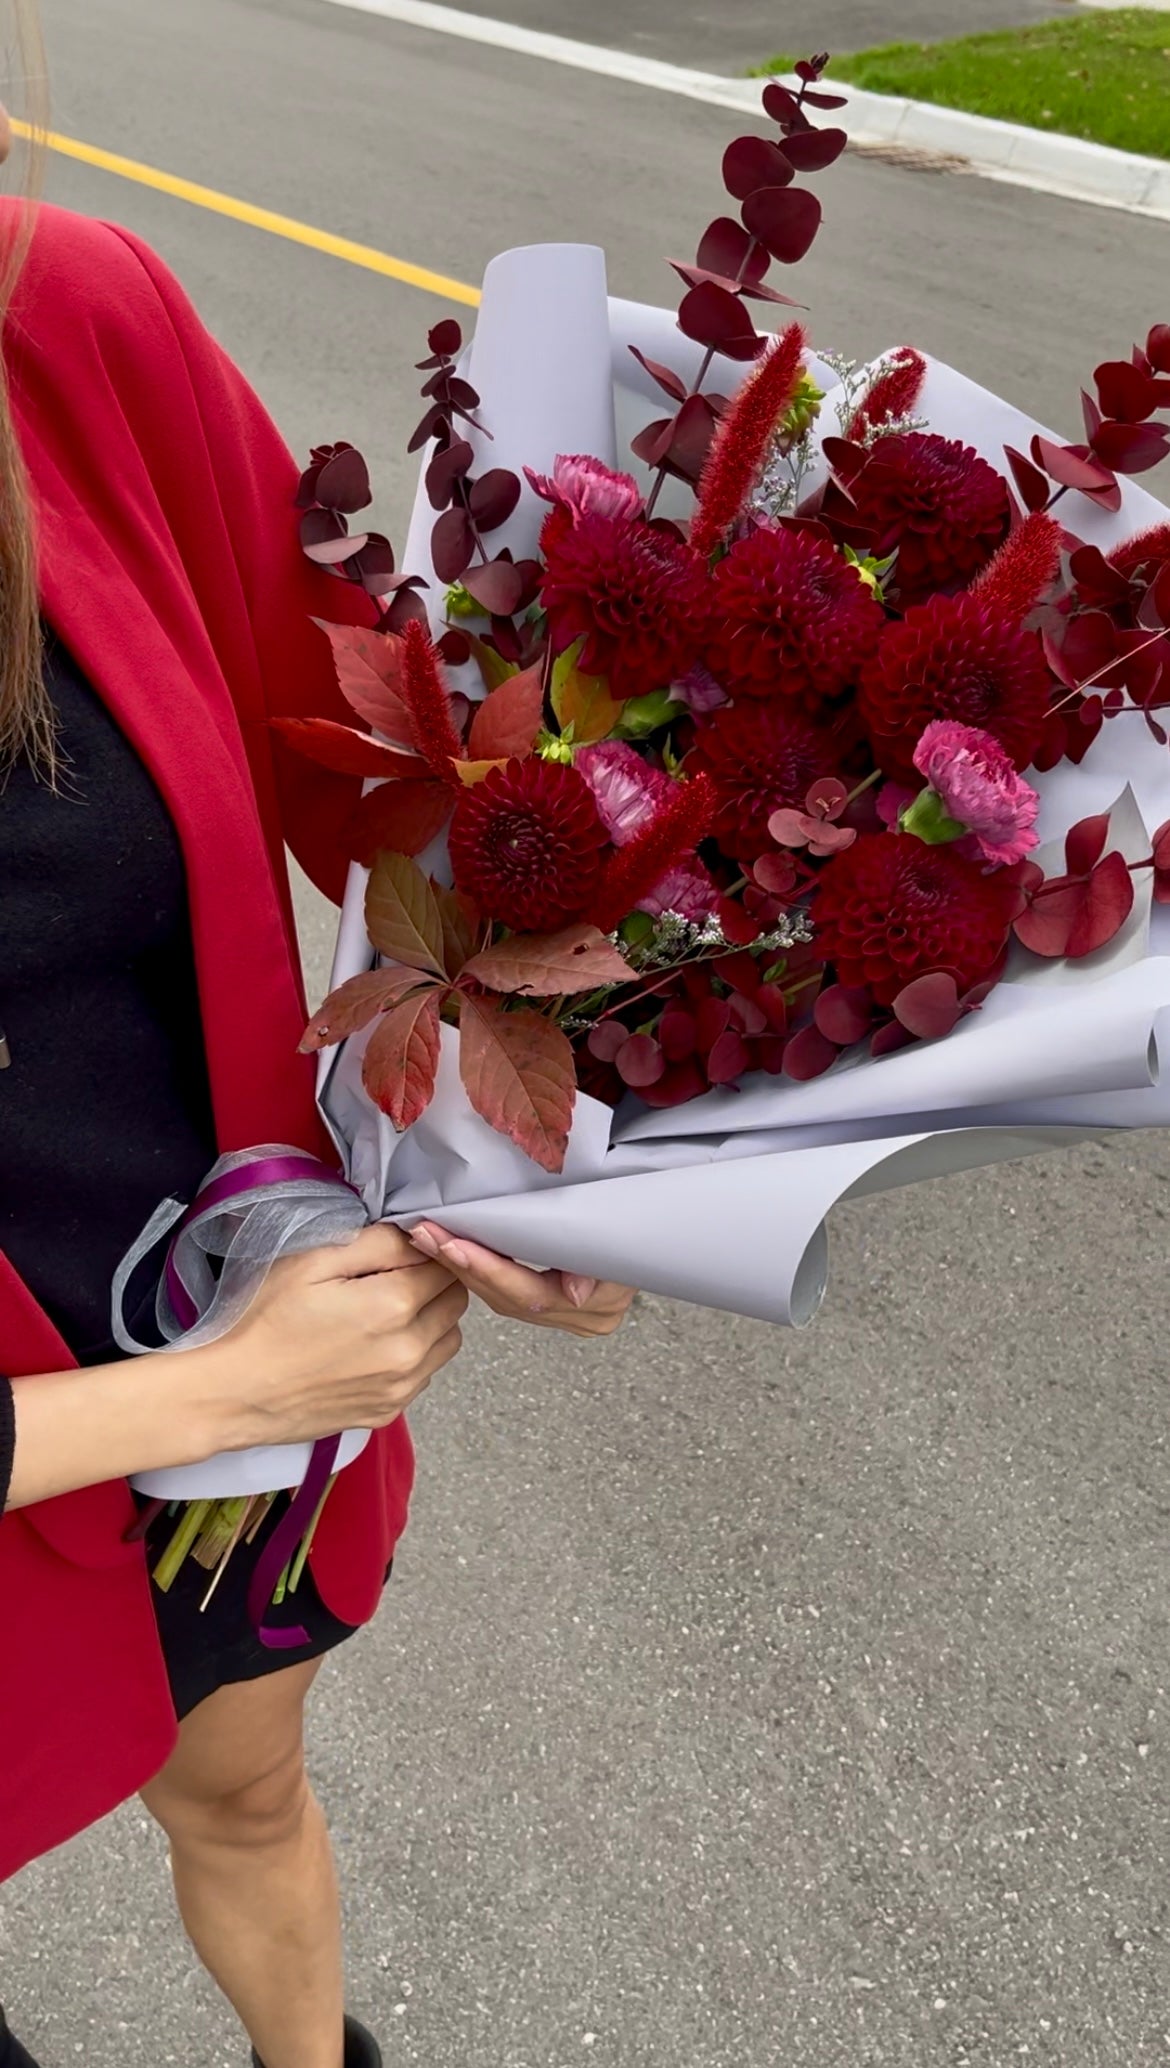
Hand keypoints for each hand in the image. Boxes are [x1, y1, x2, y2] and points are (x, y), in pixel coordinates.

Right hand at [190, 1224, 467, 1453]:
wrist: (234, 1393)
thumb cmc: (264, 1321)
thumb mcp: (312, 1261)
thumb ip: (376, 1243)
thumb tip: (416, 1236)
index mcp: (393, 1305)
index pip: (445, 1265)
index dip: (425, 1251)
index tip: (399, 1249)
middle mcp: (409, 1350)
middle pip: (454, 1301)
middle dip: (434, 1282)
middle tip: (393, 1277)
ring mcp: (401, 1387)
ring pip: (447, 1339)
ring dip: (431, 1319)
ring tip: (385, 1311)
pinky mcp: (387, 1411)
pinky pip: (424, 1374)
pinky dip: (414, 1355)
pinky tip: (374, 1346)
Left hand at [407, 1223, 633, 1338]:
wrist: (655, 1221)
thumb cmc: (640, 1219)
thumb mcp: (623, 1232)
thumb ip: (598, 1265)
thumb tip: (576, 1294)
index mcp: (598, 1308)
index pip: (531, 1295)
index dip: (490, 1271)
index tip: (454, 1246)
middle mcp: (581, 1319)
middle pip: (509, 1299)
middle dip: (464, 1267)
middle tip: (426, 1236)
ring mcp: (565, 1315)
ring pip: (501, 1298)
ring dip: (463, 1267)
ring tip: (427, 1239)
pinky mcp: (552, 1302)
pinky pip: (506, 1291)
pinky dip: (478, 1269)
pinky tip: (450, 1249)